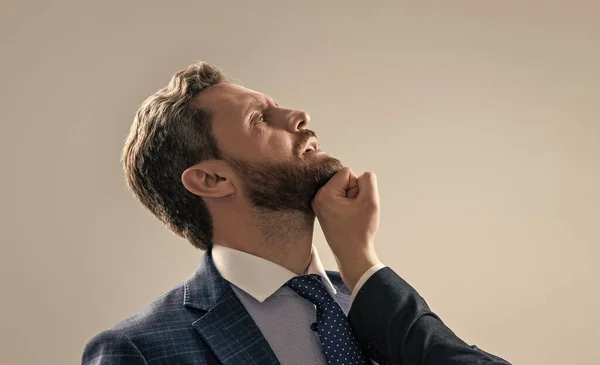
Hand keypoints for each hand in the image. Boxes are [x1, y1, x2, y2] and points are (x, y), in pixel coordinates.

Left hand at [312, 167, 380, 290]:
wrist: (353, 254)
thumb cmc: (359, 232)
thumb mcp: (370, 201)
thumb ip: (368, 180)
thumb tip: (362, 175)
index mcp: (324, 194)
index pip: (347, 172)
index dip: (357, 186)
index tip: (356, 204)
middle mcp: (317, 198)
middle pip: (343, 180)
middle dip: (353, 192)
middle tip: (354, 212)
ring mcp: (319, 204)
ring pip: (343, 189)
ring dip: (351, 199)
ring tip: (351, 216)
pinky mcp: (323, 210)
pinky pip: (340, 198)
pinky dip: (347, 205)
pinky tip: (348, 217)